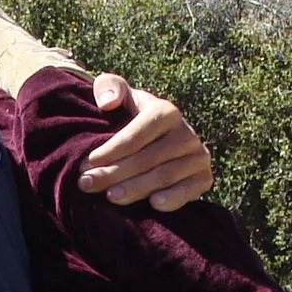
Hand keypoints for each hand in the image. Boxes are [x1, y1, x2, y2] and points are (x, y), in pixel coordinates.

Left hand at [77, 75, 211, 210]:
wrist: (157, 141)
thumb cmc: (130, 117)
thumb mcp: (118, 95)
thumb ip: (108, 87)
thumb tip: (108, 103)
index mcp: (166, 111)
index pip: (136, 135)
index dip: (111, 150)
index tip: (87, 163)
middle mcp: (186, 133)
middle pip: (148, 158)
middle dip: (114, 173)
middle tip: (87, 184)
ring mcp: (198, 156)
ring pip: (164, 176)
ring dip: (135, 189)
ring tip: (109, 197)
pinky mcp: (204, 177)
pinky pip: (190, 190)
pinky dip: (173, 198)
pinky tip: (153, 204)